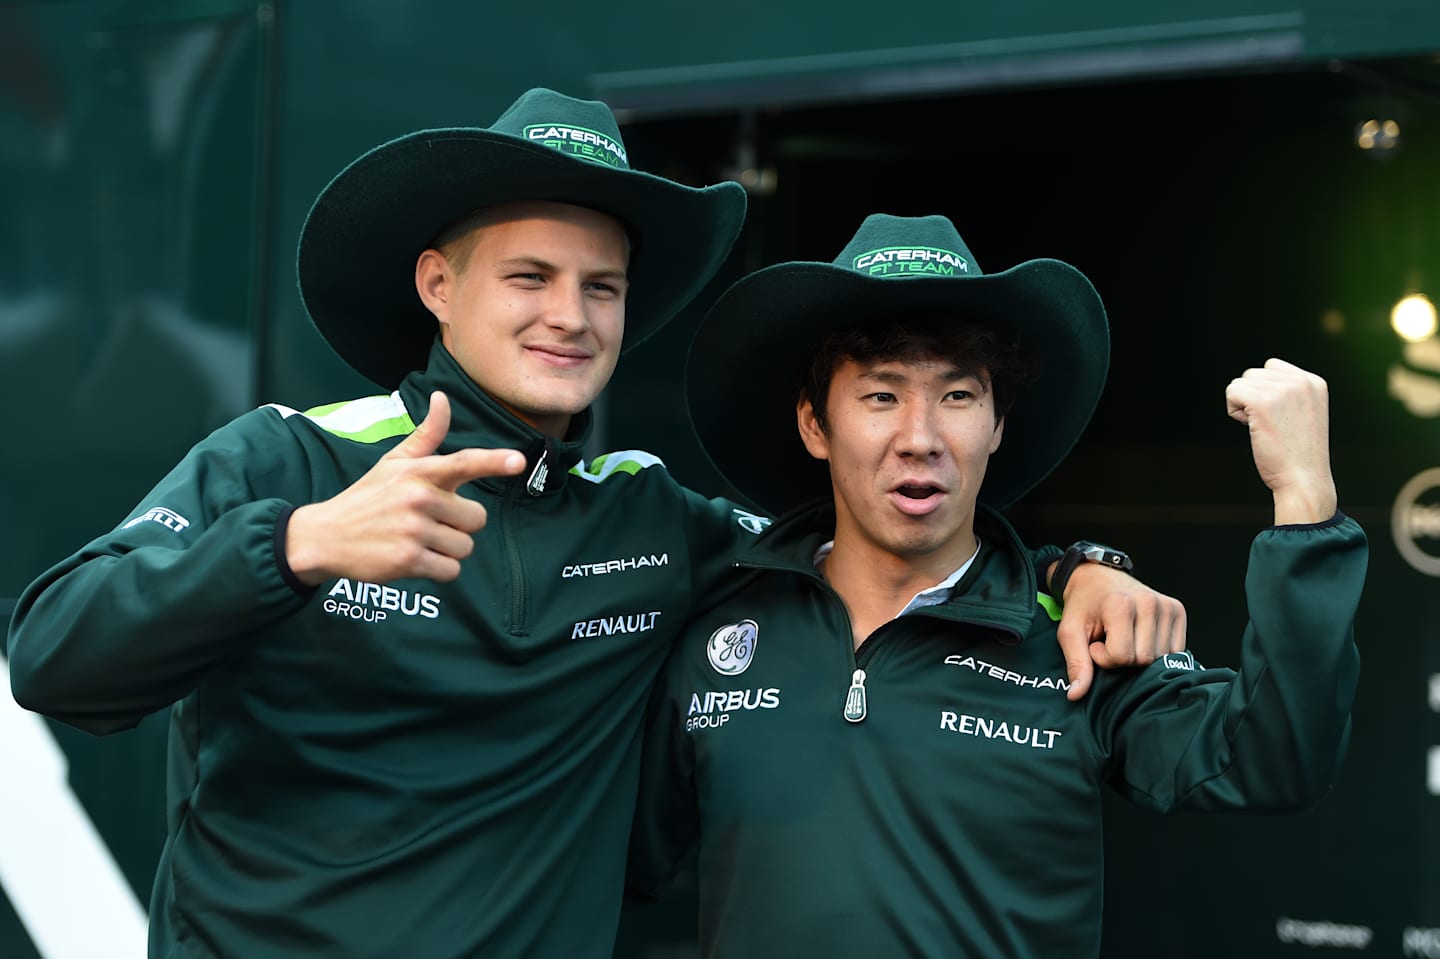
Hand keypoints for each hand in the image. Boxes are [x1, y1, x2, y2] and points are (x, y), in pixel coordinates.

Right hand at [286, 391, 525, 584]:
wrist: (325, 536)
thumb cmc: (368, 496)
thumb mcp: (394, 462)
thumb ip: (426, 435)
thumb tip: (443, 398)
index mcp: (419, 472)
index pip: (463, 463)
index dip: (494, 462)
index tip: (518, 461)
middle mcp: (418, 498)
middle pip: (476, 519)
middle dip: (459, 525)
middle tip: (428, 522)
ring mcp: (413, 531)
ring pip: (464, 547)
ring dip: (448, 549)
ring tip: (418, 540)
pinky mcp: (408, 561)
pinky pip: (451, 571)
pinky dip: (439, 570)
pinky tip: (415, 559)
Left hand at [1053, 563, 1186, 700]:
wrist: (1097, 577)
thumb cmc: (1083, 606)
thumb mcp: (1070, 632)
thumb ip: (1076, 663)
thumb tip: (1076, 695)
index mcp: (1120, 605)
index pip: (1121, 656)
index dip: (1103, 658)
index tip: (1095, 643)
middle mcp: (1149, 603)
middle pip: (1143, 660)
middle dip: (1122, 658)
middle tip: (1110, 639)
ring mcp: (1167, 605)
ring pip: (1160, 657)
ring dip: (1139, 654)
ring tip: (1124, 635)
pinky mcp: (1178, 610)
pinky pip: (1175, 650)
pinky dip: (1156, 650)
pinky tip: (1140, 636)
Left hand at [1225, 359, 1335, 524]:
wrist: (1304, 480)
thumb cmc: (1298, 454)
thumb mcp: (1304, 413)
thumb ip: (1289, 392)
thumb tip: (1254, 379)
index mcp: (1314, 381)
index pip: (1272, 367)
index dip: (1266, 391)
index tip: (1278, 416)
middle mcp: (1301, 381)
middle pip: (1253, 374)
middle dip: (1253, 397)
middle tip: (1270, 425)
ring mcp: (1282, 390)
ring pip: (1240, 382)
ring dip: (1243, 405)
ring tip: (1263, 427)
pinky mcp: (1262, 402)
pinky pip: (1232, 392)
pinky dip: (1233, 411)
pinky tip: (1251, 427)